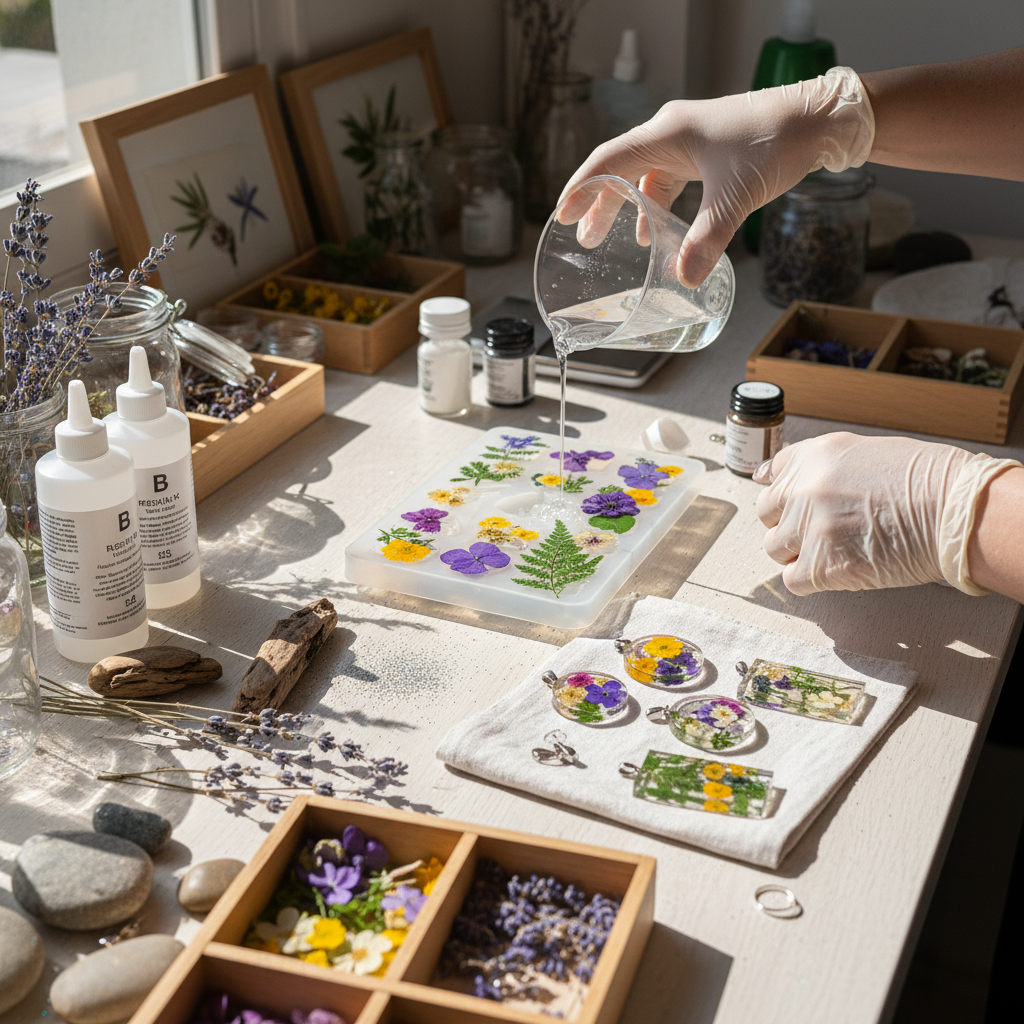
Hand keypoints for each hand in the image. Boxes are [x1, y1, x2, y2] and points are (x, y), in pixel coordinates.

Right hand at [556, 67, 873, 287]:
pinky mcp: (706, 152)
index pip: (608, 161)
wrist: (819, 119)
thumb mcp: (735, 197)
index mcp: (667, 135)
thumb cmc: (774, 142)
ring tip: (614, 241)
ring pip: (644, 177)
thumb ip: (706, 240)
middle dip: (600, 205)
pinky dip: (657, 206)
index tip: (563, 215)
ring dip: (627, 208)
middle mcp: (672, 133)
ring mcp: (689, 141)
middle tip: (583, 238)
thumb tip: (684, 279)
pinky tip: (656, 232)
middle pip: (620, 170)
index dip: (582, 189)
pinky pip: (669, 180)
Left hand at [753, 432, 1015, 595]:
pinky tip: (838, 570)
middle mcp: (802, 489)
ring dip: (798, 552)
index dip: (785, 492)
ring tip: (835, 550)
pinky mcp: (820, 566)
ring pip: (774, 548)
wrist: (955, 509)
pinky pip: (792, 580)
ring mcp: (807, 528)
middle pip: (767, 512)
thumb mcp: (866, 452)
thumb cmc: (927, 480)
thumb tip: (774, 475)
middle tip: (823, 529)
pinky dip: (810, 580)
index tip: (794, 503)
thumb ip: (823, 466)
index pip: (771, 473)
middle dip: (789, 521)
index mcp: (813, 456)